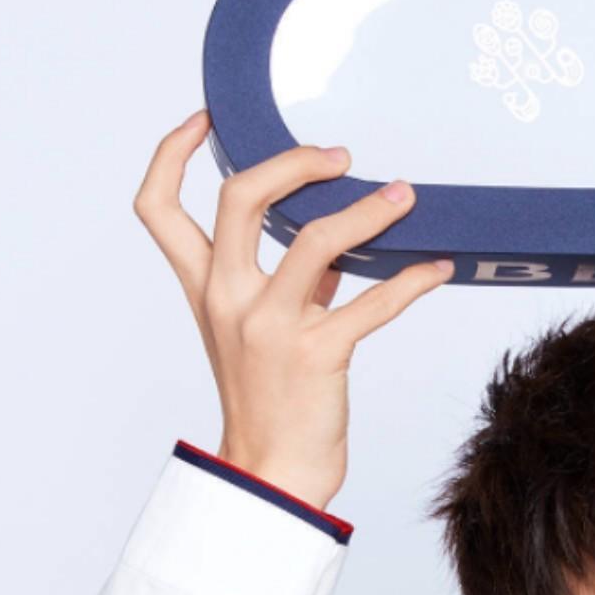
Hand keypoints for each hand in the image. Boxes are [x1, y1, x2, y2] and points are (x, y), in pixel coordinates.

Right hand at [131, 109, 454, 506]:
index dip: (172, 152)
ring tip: (404, 196)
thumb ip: (290, 281)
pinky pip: (373, 302)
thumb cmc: (271, 402)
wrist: (273, 475)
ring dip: (368, 210)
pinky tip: (437, 268)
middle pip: (238, 197)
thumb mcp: (262, 331)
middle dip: (290, 162)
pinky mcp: (317, 354)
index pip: (157, 208)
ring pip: (317, 239)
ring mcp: (270, 326)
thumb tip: (335, 237)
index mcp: (204, 290)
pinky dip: (412, 280)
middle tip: (338, 156)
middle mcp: (227, 300)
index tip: (208, 120)